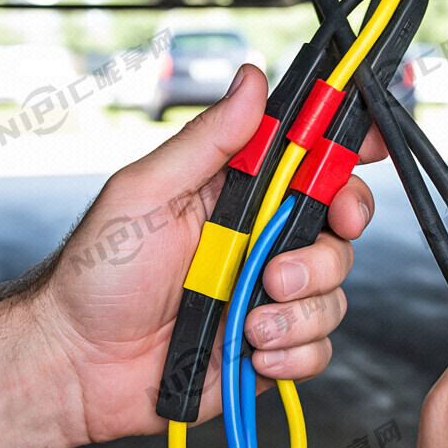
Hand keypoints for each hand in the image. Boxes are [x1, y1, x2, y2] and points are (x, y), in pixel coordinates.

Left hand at [34, 65, 383, 446]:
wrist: (78, 366)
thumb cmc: (99, 274)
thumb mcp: (146, 192)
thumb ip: (207, 140)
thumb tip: (250, 81)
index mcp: (240, 193)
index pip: (313, 160)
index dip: (349, 151)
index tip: (369, 151)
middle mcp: (263, 239)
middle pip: (341, 227)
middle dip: (325, 251)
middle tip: (280, 267)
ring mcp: (270, 293)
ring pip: (334, 291)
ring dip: (298, 310)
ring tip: (247, 321)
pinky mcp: (271, 344)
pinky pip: (317, 346)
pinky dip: (293, 351)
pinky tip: (252, 351)